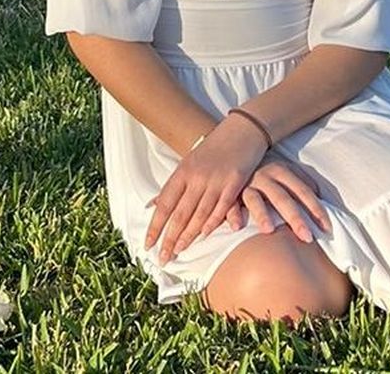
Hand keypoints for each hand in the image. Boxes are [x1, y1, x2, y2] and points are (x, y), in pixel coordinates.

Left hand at [145, 113, 267, 263]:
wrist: (241, 131)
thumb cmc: (213, 149)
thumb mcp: (189, 163)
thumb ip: (174, 186)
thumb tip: (151, 205)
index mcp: (182, 172)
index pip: (164, 204)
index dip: (155, 226)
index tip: (148, 245)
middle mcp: (197, 177)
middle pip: (180, 213)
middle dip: (170, 238)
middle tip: (163, 258)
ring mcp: (216, 181)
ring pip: (199, 214)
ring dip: (188, 236)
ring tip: (179, 252)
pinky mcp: (234, 183)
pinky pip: (221, 208)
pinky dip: (212, 224)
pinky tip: (204, 236)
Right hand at [238, 155, 330, 243]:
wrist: (235, 153)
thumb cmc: (266, 168)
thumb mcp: (285, 169)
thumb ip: (303, 181)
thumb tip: (322, 196)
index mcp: (282, 171)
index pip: (303, 191)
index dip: (316, 209)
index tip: (326, 227)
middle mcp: (265, 177)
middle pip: (283, 199)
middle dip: (295, 218)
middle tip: (307, 237)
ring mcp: (247, 184)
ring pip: (255, 200)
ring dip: (262, 214)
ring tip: (269, 231)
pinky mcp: (230, 193)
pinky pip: (229, 204)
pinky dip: (232, 214)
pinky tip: (237, 226)